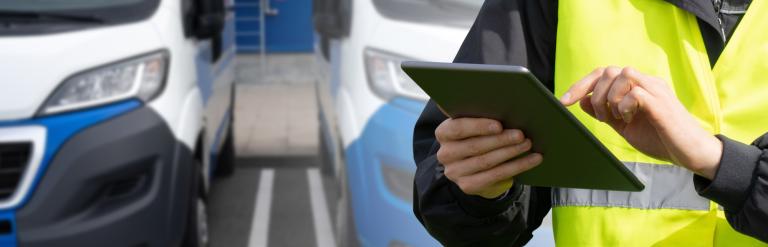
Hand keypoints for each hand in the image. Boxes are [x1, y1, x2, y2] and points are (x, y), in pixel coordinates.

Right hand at [435, 118, 542, 198]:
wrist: (472, 166)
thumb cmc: (477, 136)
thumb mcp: (474, 126)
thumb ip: (481, 116)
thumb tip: (507, 108)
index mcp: (444, 133)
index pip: (457, 129)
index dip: (478, 127)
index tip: (499, 125)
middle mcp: (445, 154)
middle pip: (475, 146)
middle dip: (500, 140)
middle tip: (520, 134)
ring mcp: (455, 172)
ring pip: (486, 162)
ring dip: (511, 152)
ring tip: (528, 144)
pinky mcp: (467, 186)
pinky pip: (496, 176)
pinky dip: (518, 166)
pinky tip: (533, 159)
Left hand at [560, 67, 721, 178]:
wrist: (690, 153)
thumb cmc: (660, 138)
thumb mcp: (624, 125)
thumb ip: (605, 112)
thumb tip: (582, 100)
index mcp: (637, 86)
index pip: (604, 73)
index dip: (581, 85)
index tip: (564, 101)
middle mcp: (647, 83)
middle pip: (609, 70)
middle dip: (594, 93)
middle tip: (601, 117)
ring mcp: (656, 90)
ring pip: (622, 74)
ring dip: (609, 98)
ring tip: (615, 117)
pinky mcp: (661, 103)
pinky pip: (635, 92)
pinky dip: (624, 105)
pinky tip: (629, 118)